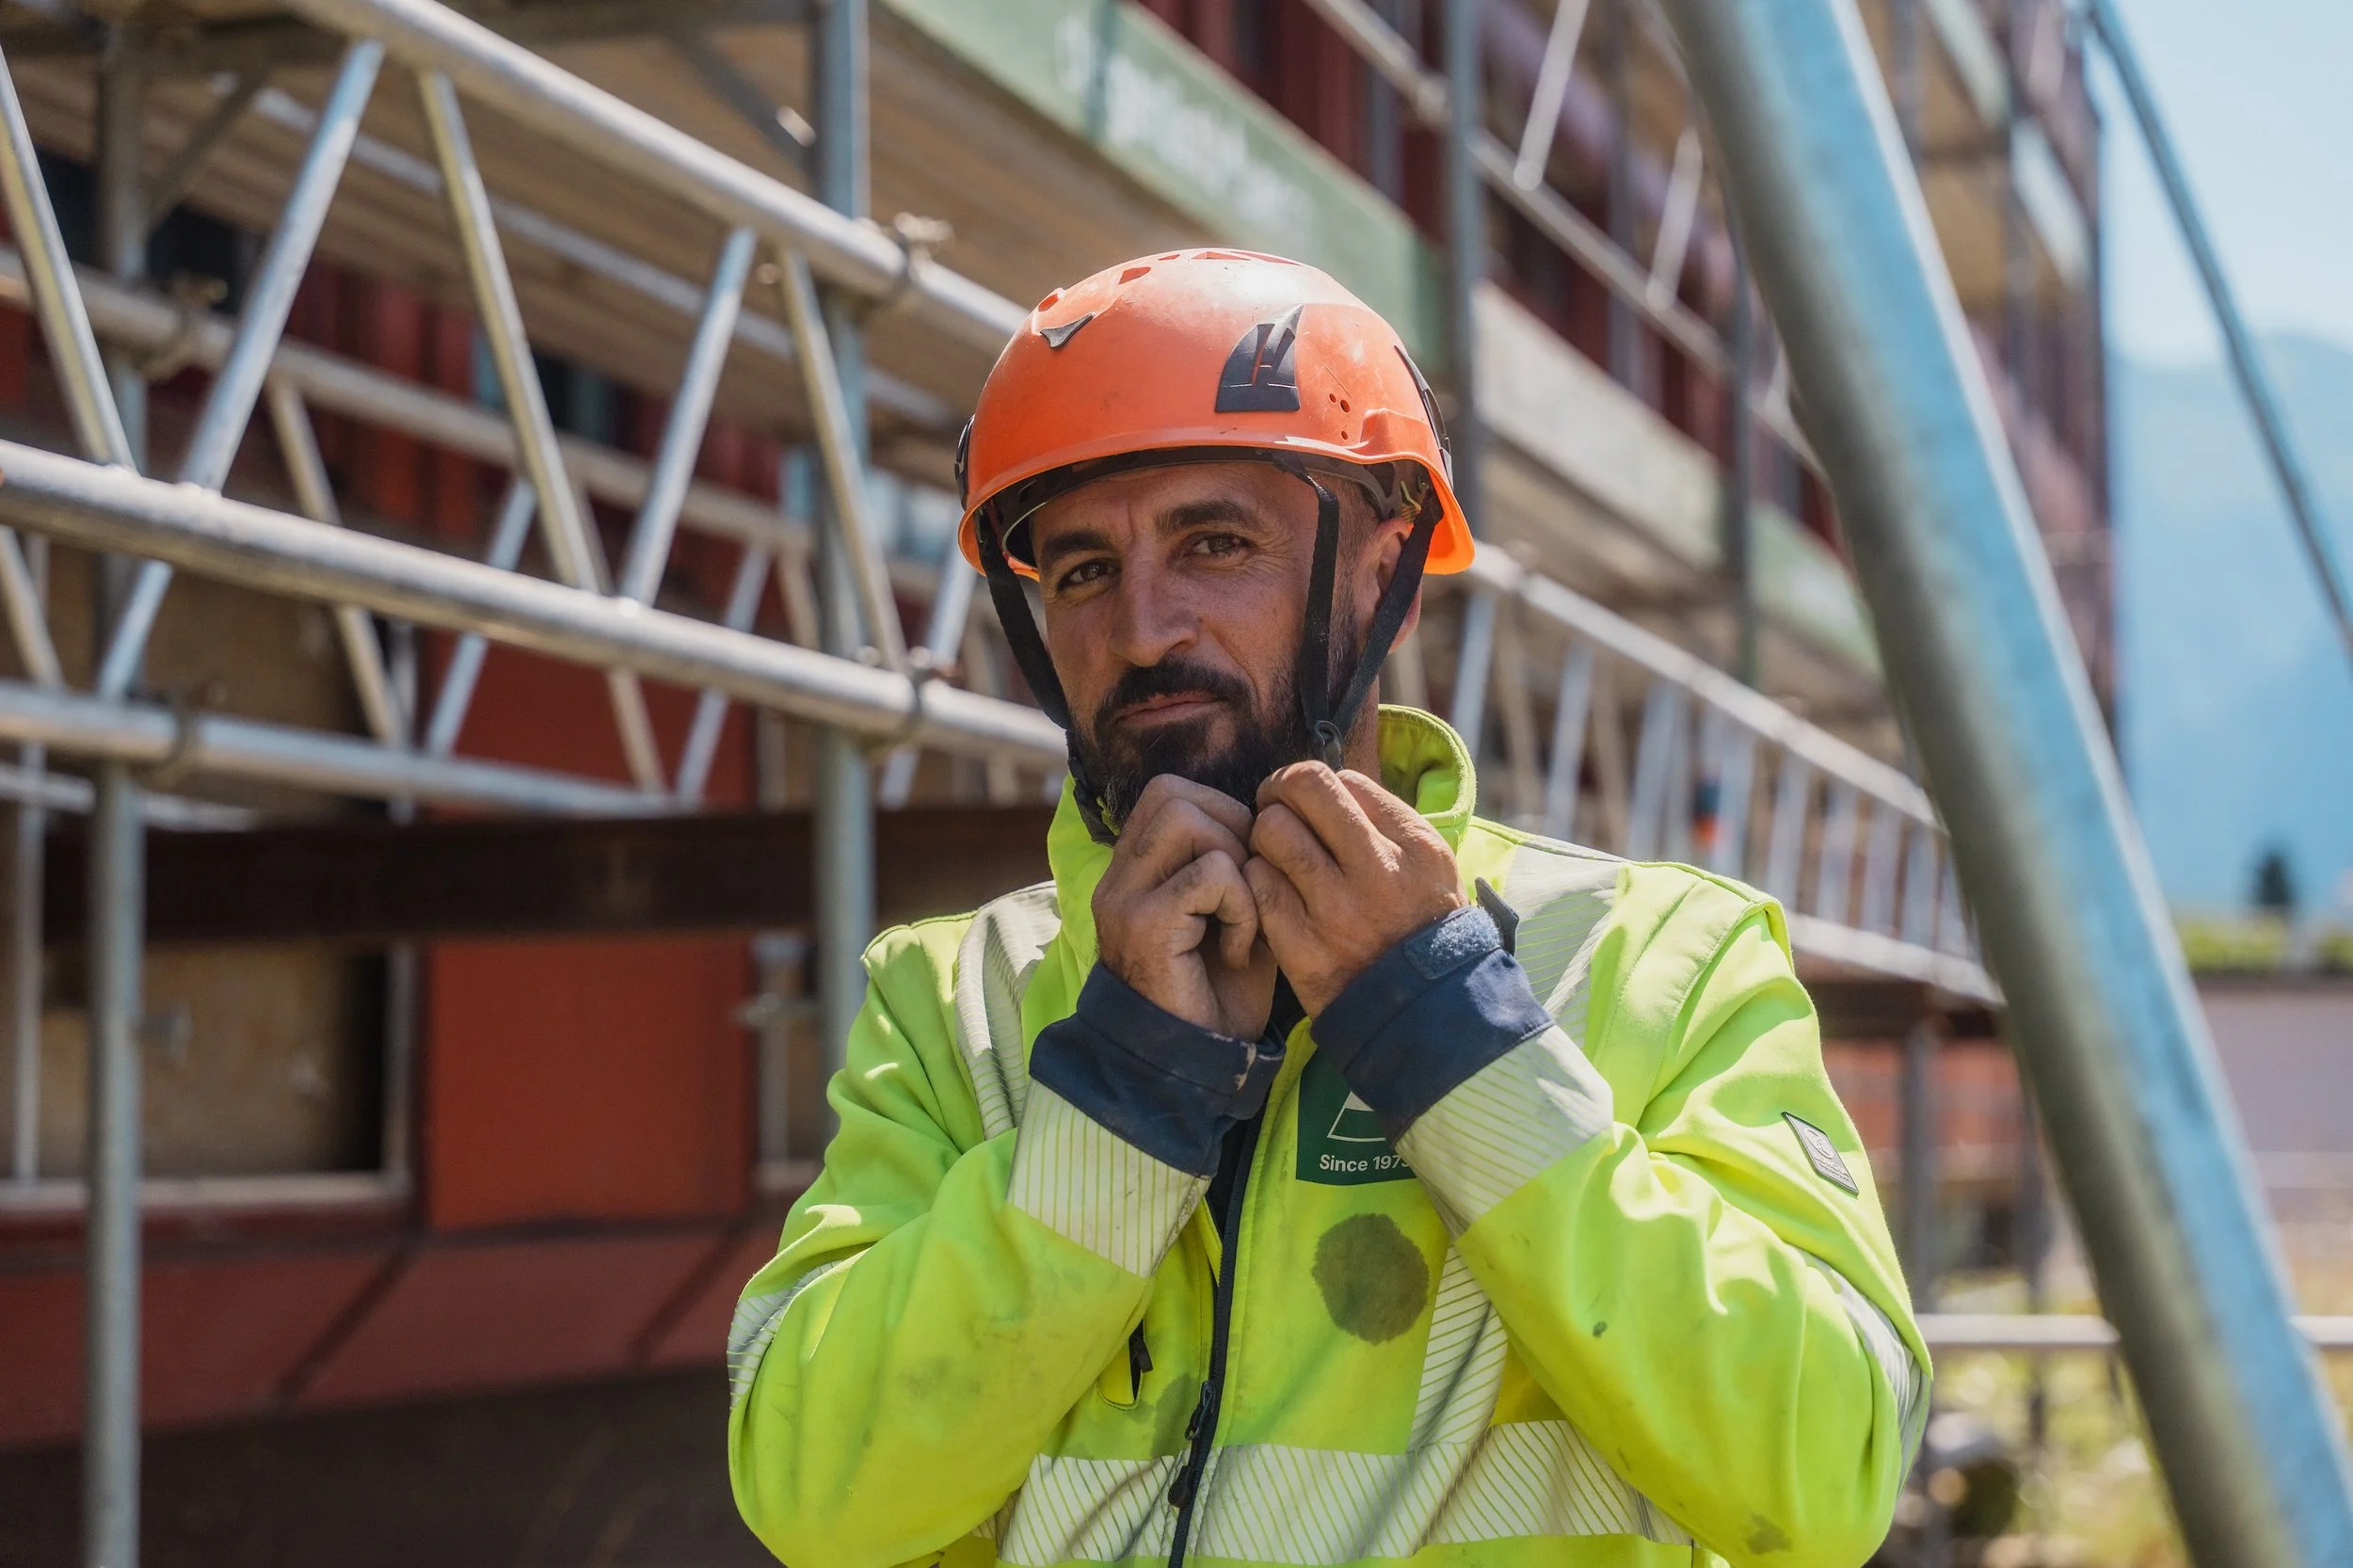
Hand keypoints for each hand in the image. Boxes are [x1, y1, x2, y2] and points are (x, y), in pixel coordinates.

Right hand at [1092, 775, 1276, 1038]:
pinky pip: (1209, 874)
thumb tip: (1269, 817)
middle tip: (1247, 889)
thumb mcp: (1232, 914)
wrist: (1194, 1067)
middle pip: (1173, 795)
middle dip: (1230, 829)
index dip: (1220, 812)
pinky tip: (1236, 949)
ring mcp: (1124, 899)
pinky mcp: (1144, 925)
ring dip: (1234, 864)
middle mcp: (1118, 878)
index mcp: (1133, 871)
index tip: (1244, 869)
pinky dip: (1240, 905)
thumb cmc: (1218, 994)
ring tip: (1240, 919)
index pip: (1168, 792)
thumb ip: (1237, 863)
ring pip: (1187, 821)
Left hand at [1244, 764, 1464, 1015]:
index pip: (1344, 780)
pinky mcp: (1302, 948)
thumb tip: (1334, 783)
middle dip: (1279, 792)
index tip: (1312, 804)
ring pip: (1270, 832)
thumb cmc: (1421, 930)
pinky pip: (1257, 884)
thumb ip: (1389, 822)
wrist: (1422, 1015)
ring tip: (1275, 854)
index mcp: (1415, 847)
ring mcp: (1337, 911)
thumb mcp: (1433, 868)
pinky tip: (1272, 892)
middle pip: (1302, 789)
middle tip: (1276, 808)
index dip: (1319, 786)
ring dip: (1265, 836)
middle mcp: (1378, 872)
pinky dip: (1257, 880)